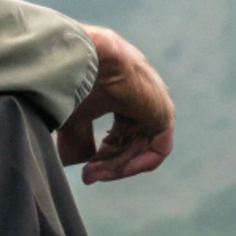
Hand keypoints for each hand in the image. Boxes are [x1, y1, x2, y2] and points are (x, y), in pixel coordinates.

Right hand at [57, 26, 175, 183]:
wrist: (89, 58)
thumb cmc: (77, 76)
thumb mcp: (73, 113)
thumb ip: (76, 137)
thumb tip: (72, 162)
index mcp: (124, 90)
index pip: (121, 131)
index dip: (104, 153)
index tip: (86, 167)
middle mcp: (142, 96)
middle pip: (130, 141)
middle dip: (108, 163)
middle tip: (88, 176)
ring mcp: (155, 103)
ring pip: (140, 147)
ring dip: (116, 166)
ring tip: (92, 174)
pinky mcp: (163, 112)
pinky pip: (158, 149)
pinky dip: (138, 163)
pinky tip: (117, 170)